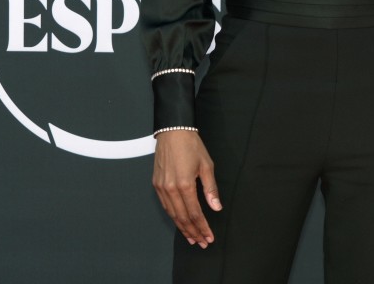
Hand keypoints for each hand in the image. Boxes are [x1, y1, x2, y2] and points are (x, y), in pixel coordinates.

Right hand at [152, 130, 221, 247]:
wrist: (172, 131)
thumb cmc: (191, 145)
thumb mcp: (206, 166)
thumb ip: (211, 189)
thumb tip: (216, 207)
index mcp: (185, 185)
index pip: (195, 214)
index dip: (203, 227)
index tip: (209, 237)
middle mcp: (171, 189)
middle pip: (183, 218)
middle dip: (193, 232)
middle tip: (201, 242)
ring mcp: (162, 187)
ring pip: (172, 214)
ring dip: (182, 228)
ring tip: (192, 237)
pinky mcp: (156, 184)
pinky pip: (165, 206)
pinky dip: (173, 217)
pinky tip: (180, 222)